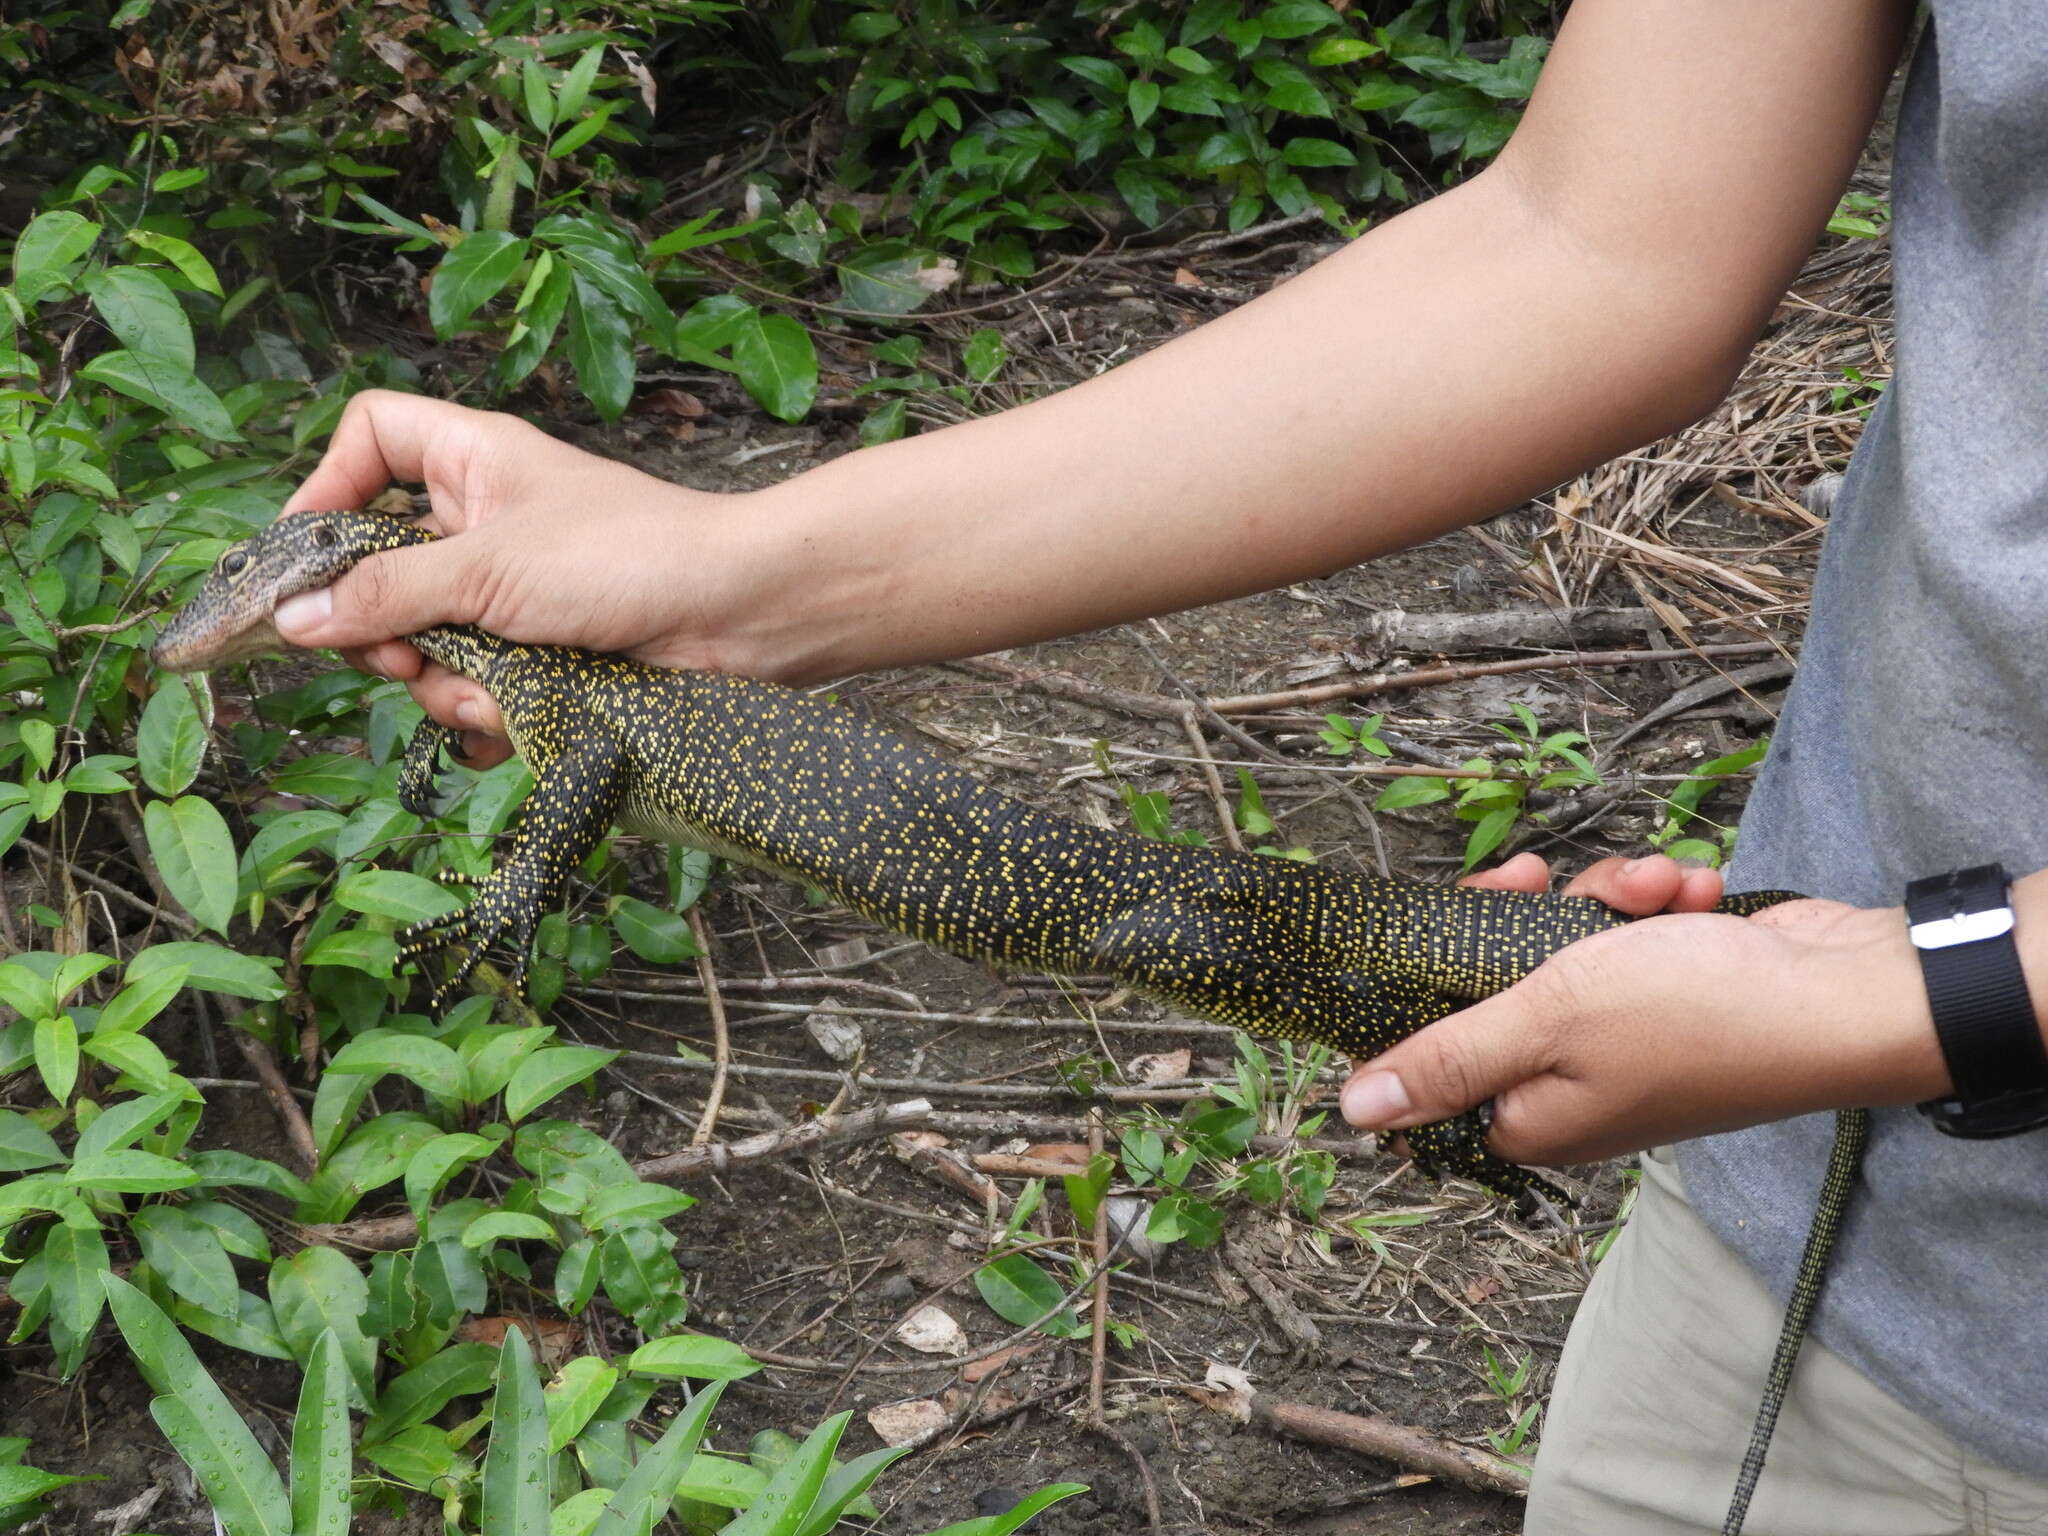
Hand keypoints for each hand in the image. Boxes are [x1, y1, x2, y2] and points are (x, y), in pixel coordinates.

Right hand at [274, 391, 765, 766]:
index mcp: (474, 462)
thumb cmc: (630, 558)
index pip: (371, 438)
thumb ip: (388, 593)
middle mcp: (487, 522)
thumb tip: (294, 617)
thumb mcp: (490, 570)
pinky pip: (477, 688)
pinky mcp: (543, 655)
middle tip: (402, 655)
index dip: (327, 486)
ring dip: (444, 682)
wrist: (741, 616)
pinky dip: (487, 712)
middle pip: (381, 568)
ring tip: (490, 690)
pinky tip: (514, 721)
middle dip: (386, 627)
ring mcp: (514, 593)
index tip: (307, 558)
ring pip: (426, 642)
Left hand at [1337, 853, 1945, 1163]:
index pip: (1431, 1052)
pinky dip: (1656, 906)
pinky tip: (1692, 894)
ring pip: (1564, 947)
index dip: (1427, 981)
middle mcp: (1567, 1086)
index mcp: (1526, 1115)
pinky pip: (1628, 937)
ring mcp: (1621, 1040)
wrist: (1847, 994)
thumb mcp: (1548, 1021)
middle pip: (1494, 984)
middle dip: (1527, 919)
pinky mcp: (1668, 996)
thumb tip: (1350, 1111)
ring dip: (1605, 903)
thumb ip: (1448, 1059)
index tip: (1447, 916)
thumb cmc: (1698, 1015)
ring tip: (1657, 893)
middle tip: (1540, 879)